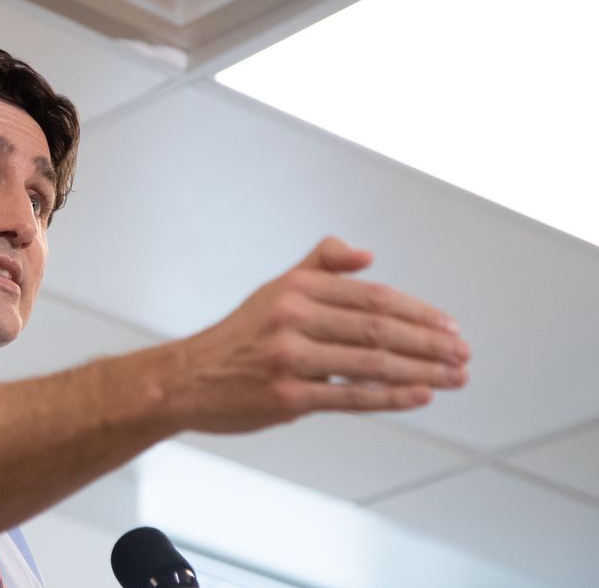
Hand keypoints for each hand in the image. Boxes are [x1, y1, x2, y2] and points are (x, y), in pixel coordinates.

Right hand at [168, 237, 469, 432]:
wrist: (188, 379)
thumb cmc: (240, 336)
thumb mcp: (275, 289)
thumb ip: (321, 266)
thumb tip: (368, 254)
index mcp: (296, 288)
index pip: (374, 297)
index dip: (419, 312)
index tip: (450, 326)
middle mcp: (292, 318)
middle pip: (379, 330)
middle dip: (430, 344)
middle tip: (463, 354)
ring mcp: (289, 359)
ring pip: (371, 365)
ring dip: (422, 372)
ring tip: (455, 377)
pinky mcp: (286, 397)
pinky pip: (350, 398)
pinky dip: (391, 397)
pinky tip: (420, 396)